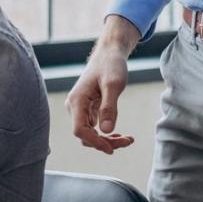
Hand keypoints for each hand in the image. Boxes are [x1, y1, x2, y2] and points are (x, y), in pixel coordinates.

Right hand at [65, 16, 140, 153]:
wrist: (109, 53)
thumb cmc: (111, 65)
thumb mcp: (113, 84)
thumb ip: (109, 107)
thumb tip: (105, 131)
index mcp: (77, 100)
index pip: (79, 130)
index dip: (95, 142)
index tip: (113, 148)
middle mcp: (74, 106)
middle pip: (85, 135)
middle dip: (105, 142)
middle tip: (128, 141)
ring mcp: (79, 108)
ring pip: (89, 133)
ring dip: (106, 140)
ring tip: (127, 139)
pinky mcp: (87, 109)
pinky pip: (93, 127)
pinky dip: (105, 133)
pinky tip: (119, 134)